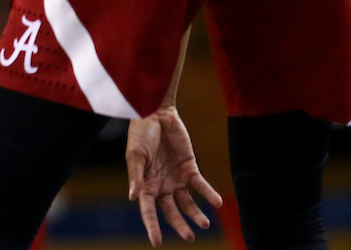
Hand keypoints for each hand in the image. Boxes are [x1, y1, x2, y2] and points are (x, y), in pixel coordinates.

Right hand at [126, 107, 222, 246]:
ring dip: (196, 214)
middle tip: (190, 237)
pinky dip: (209, 194)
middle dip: (180, 225)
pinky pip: (200, 185)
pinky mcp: (189, 167)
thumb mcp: (135, 154)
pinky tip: (217, 202)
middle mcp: (160, 185)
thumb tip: (133, 197)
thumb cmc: (140, 133)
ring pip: (187, 202)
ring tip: (205, 224)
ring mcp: (176, 177)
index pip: (148, 210)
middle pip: (171, 211)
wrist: (155, 113)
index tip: (157, 243)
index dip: (152, 226)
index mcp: (144, 184)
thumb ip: (135, 175)